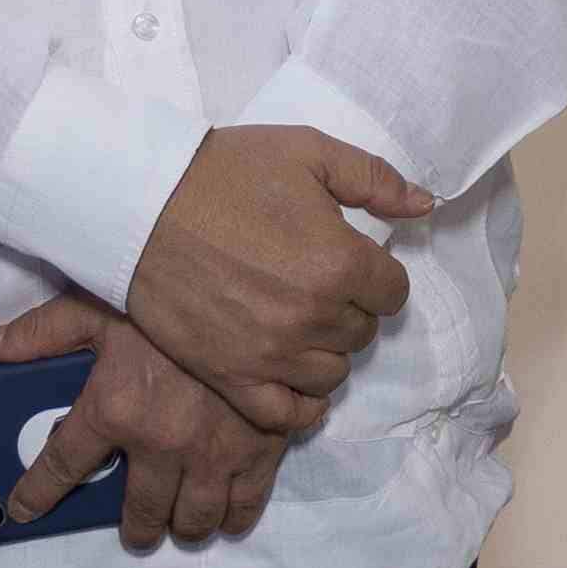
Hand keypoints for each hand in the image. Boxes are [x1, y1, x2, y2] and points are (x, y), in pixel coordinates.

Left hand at [0, 294, 283, 549]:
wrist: (250, 286)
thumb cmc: (168, 294)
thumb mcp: (96, 304)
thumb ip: (41, 332)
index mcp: (114, 409)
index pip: (63, 466)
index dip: (37, 493)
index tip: (23, 509)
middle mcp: (161, 443)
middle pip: (140, 512)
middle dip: (135, 529)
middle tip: (135, 529)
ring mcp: (213, 452)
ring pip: (193, 518)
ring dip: (181, 526)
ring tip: (178, 522)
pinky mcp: (260, 449)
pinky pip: (244, 504)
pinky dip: (232, 518)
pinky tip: (225, 515)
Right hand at [124, 126, 434, 437]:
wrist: (141, 203)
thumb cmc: (226, 172)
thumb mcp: (309, 152)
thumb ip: (375, 179)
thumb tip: (425, 206)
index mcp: (341, 263)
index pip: (394, 292)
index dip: (376, 275)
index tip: (350, 261)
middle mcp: (314, 318)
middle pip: (362, 332)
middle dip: (349, 308)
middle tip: (315, 284)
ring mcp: (272, 355)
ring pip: (332, 373)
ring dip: (325, 350)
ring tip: (299, 322)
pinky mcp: (232, 377)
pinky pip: (286, 414)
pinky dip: (300, 404)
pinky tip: (296, 379)